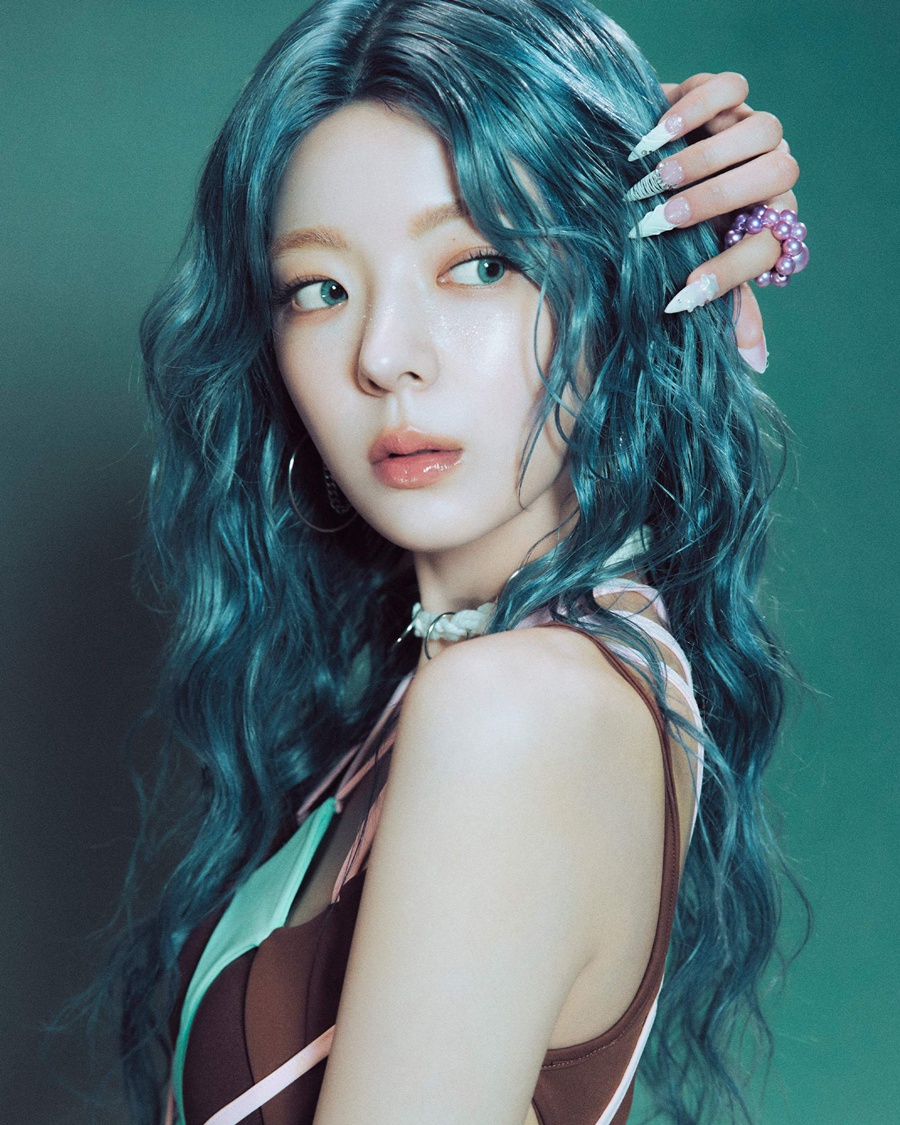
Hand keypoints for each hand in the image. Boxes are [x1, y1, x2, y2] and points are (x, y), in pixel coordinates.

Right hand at [625, 71, 799, 371]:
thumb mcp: (694, 269)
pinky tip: (652, 137)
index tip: (679, 295)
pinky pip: (730, 89)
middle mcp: (771, 173)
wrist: (643, 174)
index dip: (728, 276)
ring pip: (762, 130)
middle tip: (659, 221)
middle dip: (715, 202)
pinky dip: (693, 110)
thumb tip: (754, 365)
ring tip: (650, 180)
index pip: (770, 246)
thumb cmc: (673, 237)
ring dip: (704, 160)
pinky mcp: (726, 96)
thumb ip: (727, 306)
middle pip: (776, 175)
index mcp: (770, 221)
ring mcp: (752, 129)